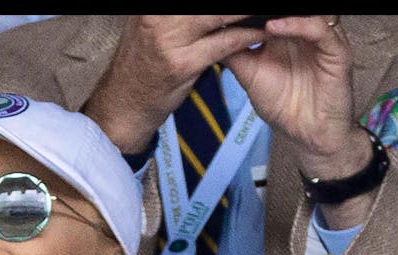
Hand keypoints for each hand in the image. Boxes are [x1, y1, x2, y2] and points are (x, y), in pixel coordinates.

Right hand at [84, 15, 264, 152]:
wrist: (124, 103)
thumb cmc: (143, 62)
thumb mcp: (153, 23)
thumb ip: (178, 12)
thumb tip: (216, 9)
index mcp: (154, 6)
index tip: (247, 4)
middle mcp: (158, 16)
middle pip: (214, 4)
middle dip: (243, 5)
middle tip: (269, 4)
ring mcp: (168, 39)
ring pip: (224, 14)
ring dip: (251, 14)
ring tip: (273, 13)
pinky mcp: (182, 64)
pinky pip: (226, 43)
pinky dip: (249, 36)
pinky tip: (263, 32)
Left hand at [224, 15, 363, 179]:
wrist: (306, 133)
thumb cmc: (282, 105)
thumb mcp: (249, 75)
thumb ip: (235, 54)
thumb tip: (213, 37)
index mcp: (286, 33)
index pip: (270, 14)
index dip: (250, 13)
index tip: (226, 14)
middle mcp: (305, 31)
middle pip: (290, 9)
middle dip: (263, 9)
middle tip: (237, 11)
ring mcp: (322, 39)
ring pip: (307, 12)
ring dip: (280, 13)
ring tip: (258, 17)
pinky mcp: (336, 51)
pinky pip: (320, 30)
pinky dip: (297, 24)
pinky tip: (273, 27)